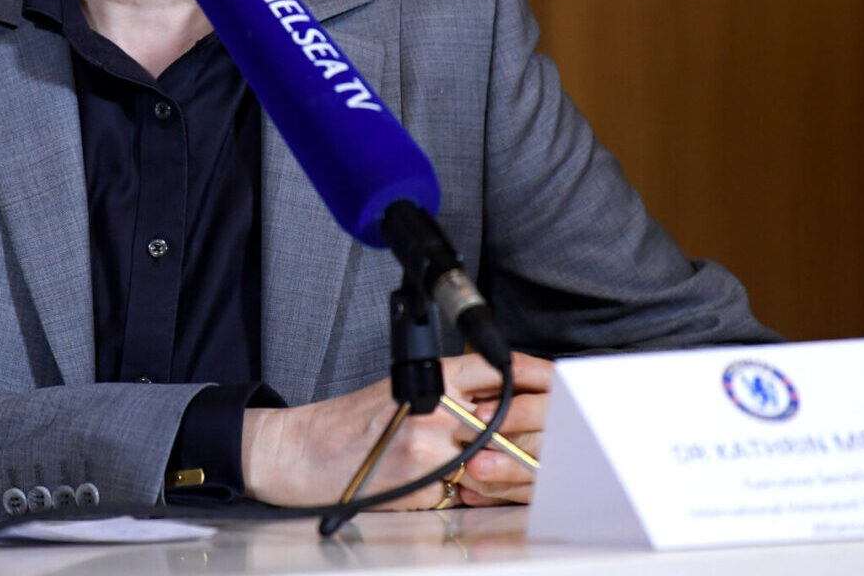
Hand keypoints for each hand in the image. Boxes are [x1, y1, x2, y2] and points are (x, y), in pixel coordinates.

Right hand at [242, 353, 550, 508]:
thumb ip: (454, 394)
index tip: (561, 384)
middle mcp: (436, 409)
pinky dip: (469, 494)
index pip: (501, 370)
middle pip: (510, 419)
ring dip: (508, 470)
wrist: (303, 451)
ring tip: (505, 469)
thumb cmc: (353, 423)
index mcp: (433, 377)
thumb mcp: (404, 389)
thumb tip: (509, 406)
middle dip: (537, 432)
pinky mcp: (424, 487)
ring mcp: (431, 450)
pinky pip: (466, 494)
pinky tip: (459, 488)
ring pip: (495, 461)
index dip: (538, 377)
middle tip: (556, 439)